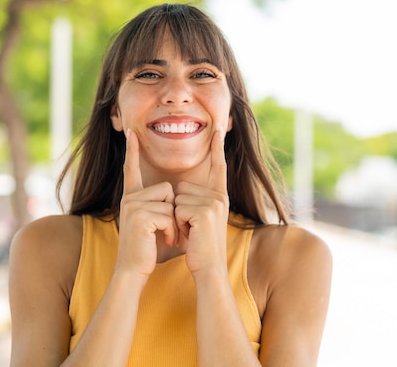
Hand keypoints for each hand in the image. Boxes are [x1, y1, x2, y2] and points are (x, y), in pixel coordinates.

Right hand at [116, 129, 177, 279]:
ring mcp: (132, 206)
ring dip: (174, 222)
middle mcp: (129, 198)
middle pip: (167, 188)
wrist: (133, 270)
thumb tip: (177, 196)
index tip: (130, 132)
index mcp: (132, 198)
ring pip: (170, 201)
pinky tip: (162, 241)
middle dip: (174, 211)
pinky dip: (171, 230)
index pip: (131, 169)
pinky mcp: (139, 217)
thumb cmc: (149, 249)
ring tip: (164, 237)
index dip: (132, 151)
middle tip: (166, 231)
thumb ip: (163, 207)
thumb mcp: (156, 223)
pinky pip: (168, 214)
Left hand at [174, 128, 229, 275]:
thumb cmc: (200, 248)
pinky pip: (177, 208)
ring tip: (190, 233)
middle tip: (191, 229)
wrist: (209, 269)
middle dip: (178, 209)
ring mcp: (214, 203)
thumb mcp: (199, 221)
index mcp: (220, 197)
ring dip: (177, 218)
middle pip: (182, 187)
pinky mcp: (205, 211)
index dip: (218, 147)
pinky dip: (177, 224)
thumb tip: (178, 188)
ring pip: (178, 198)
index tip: (218, 128)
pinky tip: (189, 236)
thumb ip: (195, 202)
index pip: (218, 167)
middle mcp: (219, 197)